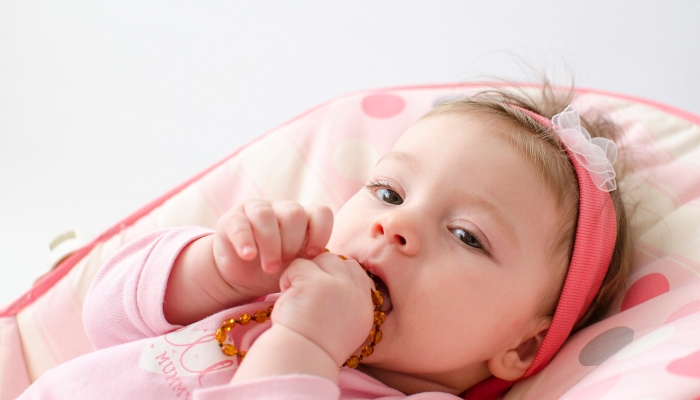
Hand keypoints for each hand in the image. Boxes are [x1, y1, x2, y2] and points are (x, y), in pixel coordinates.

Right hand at [213, 199, 332, 299]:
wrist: (242, 278)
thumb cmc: (277, 271)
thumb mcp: (300, 266)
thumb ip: (315, 260)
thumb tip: (334, 265)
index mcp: (302, 218)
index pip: (321, 212)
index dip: (320, 232)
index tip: (312, 254)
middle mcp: (280, 208)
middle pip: (294, 213)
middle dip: (291, 242)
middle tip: (285, 265)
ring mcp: (255, 210)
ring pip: (266, 215)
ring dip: (270, 244)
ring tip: (269, 267)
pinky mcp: (231, 219)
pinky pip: (240, 223)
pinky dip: (246, 240)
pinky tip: (249, 256)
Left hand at [271, 252, 375, 365]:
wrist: (300, 360)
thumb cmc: (314, 349)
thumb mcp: (345, 330)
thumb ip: (348, 304)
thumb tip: (335, 280)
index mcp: (365, 308)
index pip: (357, 272)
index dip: (337, 274)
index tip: (321, 288)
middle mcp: (356, 294)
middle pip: (340, 262)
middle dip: (321, 270)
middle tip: (306, 292)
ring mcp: (338, 286)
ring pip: (321, 259)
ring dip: (304, 272)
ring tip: (295, 295)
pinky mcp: (316, 282)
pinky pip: (299, 265)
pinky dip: (288, 278)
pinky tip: (286, 297)